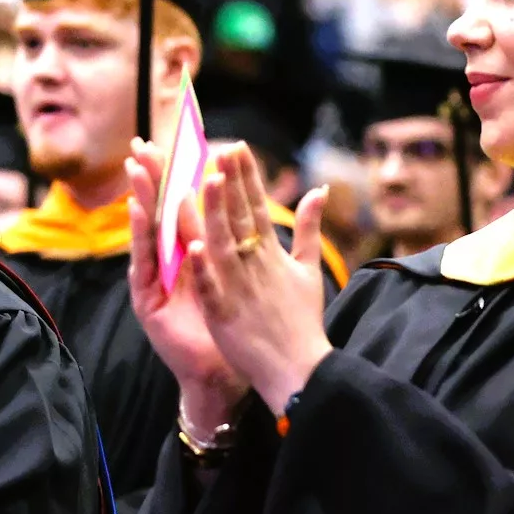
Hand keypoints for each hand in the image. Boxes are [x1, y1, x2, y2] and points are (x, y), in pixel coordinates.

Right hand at [123, 139, 247, 426]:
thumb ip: (259, 236)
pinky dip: (146, 242)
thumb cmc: (235, 326)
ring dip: (142, 201)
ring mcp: (156, 282)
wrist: (223, 374)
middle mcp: (171, 264)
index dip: (179, 175)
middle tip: (142, 147)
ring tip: (137, 173)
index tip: (176, 141)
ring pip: (147, 235)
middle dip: (150, 180)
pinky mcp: (148, 303)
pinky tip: (143, 216)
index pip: (185, 206)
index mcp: (195, 254)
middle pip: (159, 213)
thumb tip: (281, 201)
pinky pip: (146, 268)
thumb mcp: (250, 275)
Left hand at [186, 144, 334, 411]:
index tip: (236, 146)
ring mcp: (240, 288)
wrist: (299, 368)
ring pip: (223, 244)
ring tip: (208, 182)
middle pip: (240, 218)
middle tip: (219, 149)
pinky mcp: (226, 314)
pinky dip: (204, 269)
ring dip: (217, 213)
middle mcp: (256, 265)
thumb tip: (319, 189)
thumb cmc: (300, 319)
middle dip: (231, 182)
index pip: (257, 206)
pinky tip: (193, 247)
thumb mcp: (309, 269)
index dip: (246, 176)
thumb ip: (310, 228)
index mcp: (272, 253)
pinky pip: (212, 287)